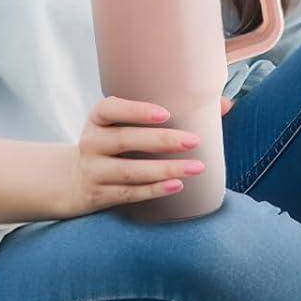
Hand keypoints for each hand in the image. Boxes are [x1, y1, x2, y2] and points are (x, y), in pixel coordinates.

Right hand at [60, 95, 206, 217]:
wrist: (73, 179)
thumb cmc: (118, 141)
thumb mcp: (128, 123)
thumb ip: (173, 110)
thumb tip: (227, 105)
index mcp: (99, 119)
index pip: (110, 109)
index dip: (136, 111)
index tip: (165, 113)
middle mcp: (91, 142)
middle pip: (124, 140)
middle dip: (161, 141)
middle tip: (195, 141)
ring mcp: (93, 170)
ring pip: (129, 171)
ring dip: (164, 169)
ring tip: (197, 168)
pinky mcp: (98, 195)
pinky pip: (128, 193)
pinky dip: (153, 190)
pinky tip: (176, 186)